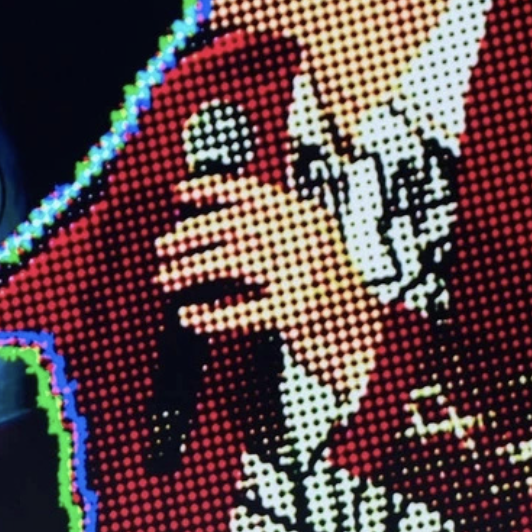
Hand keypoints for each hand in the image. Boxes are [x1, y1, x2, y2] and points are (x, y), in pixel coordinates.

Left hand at [153, 176, 382, 399]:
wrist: (370, 342)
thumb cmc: (327, 298)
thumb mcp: (306, 255)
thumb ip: (269, 237)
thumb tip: (206, 226)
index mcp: (311, 219)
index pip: (255, 194)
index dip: (214, 189)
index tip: (180, 192)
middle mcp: (310, 239)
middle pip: (236, 225)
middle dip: (192, 233)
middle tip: (162, 247)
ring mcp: (306, 273)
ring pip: (233, 262)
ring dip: (191, 269)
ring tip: (165, 279)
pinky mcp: (299, 311)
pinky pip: (242, 310)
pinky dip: (210, 313)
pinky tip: (188, 316)